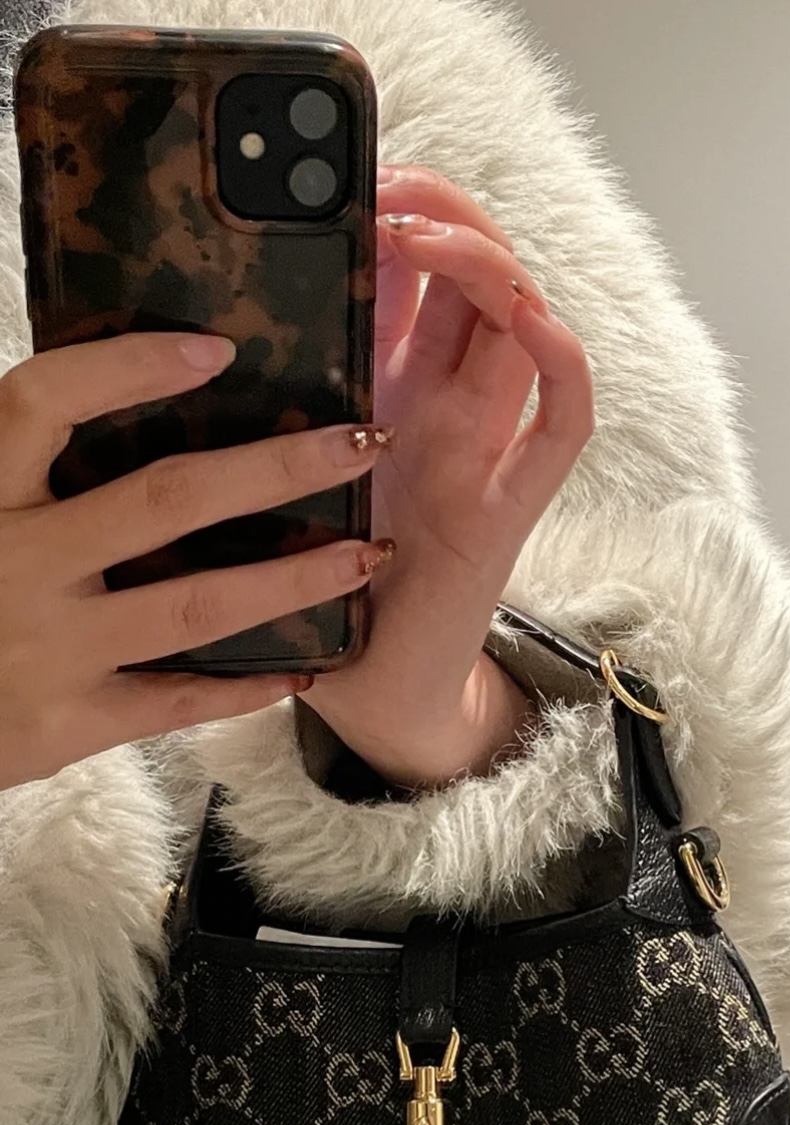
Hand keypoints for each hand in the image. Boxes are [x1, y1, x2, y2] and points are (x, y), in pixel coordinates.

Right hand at [0, 332, 393, 794]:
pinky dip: (247, 686)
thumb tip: (113, 398)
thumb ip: (20, 466)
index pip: (45, 401)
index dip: (130, 369)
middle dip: (275, 469)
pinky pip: (180, 699)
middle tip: (362, 442)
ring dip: (294, 578)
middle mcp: (13, 560)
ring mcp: (47, 646)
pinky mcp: (68, 722)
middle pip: (163, 498)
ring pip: (196, 602)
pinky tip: (304, 667)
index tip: (217, 349)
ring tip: (366, 555)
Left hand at [298, 163, 596, 791]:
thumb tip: (212, 298)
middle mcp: (450, 412)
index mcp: (395, 393)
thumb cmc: (322, 589)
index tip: (356, 181)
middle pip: (481, 279)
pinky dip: (561, 363)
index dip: (405, 210)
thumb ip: (276, 396)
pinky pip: (563, 425)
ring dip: (487, 263)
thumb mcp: (285, 465)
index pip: (422, 272)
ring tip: (429, 234)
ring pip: (523, 327)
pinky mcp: (508, 508)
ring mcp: (488, 454)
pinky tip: (527, 317)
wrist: (367, 691)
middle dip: (446, 213)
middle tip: (388, 192)